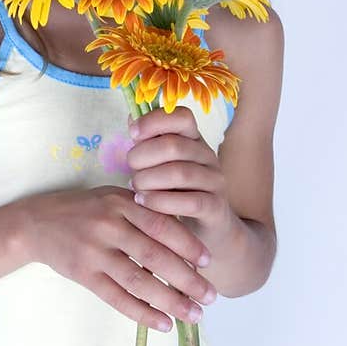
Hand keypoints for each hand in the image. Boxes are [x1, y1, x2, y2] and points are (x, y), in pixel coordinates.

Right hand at [22, 185, 217, 332]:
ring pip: (139, 281)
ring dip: (170, 301)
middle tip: (211, 296)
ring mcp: (95, 252)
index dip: (188, 245)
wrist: (35, 223)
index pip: (162, 225)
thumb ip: (144, 212)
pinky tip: (163, 324)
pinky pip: (117, 298)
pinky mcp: (83, 275)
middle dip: (187, 279)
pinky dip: (142, 313)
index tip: (209, 262)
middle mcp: (109, 226)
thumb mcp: (113, 198)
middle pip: (155, 256)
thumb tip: (185, 239)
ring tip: (193, 315)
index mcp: (121, 203)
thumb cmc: (83, 210)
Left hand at [126, 106, 235, 243]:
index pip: (182, 116)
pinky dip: (160, 202)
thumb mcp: (159, 165)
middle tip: (131, 172)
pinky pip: (189, 202)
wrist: (204, 229)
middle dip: (143, 157)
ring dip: (149, 181)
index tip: (132, 134)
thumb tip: (131, 117)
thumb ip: (147, 143)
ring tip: (136, 189)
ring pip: (180, 173)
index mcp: (194, 139)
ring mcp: (214, 181)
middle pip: (173, 145)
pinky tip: (144, 202)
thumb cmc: (173, 192)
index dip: (154, 121)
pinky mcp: (216, 207)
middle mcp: (208, 156)